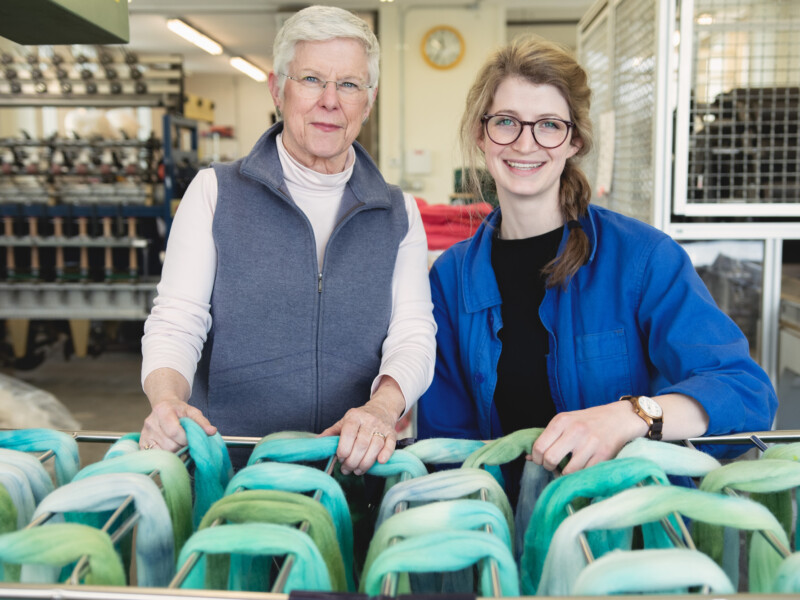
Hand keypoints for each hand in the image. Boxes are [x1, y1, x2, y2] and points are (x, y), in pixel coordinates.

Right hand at [140, 396, 216, 451]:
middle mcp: (151, 422)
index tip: (191, 438)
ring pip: (164, 452)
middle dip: (181, 446)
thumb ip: (202, 422)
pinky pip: (156, 455)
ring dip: (175, 451)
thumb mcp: (193, 412)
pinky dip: (166, 454)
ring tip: (178, 442)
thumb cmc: (179, 410)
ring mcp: (145, 433)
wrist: (164, 406)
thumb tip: (212, 431)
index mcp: (163, 410)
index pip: (174, 431)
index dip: (185, 439)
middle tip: (185, 440)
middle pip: (169, 445)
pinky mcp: (142, 442)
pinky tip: (170, 446)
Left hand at [319, 377, 404, 474]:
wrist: (381, 409)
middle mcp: (368, 420)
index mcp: (354, 417)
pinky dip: (385, 454)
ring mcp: (382, 427)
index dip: (343, 450)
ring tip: (358, 470)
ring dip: (366, 463)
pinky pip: (390, 444)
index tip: (340, 459)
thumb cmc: (359, 419)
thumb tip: (315, 443)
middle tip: (347, 469)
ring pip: (375, 446)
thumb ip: (331, 433)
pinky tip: (380, 462)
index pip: (348, 434)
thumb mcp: (343, 422)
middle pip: (361, 444)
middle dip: (353, 461)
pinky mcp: (392, 433)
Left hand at [529, 401, 645, 474]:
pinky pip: (585, 473)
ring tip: (571, 467)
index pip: (538, 447)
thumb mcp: (567, 422)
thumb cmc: (589, 422)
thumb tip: (528, 456)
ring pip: (568, 471)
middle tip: (555, 466)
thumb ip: (549, 437)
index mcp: (561, 421)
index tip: (542, 461)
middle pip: (550, 459)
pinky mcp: (604, 454)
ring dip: (567, 474)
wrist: (620, 418)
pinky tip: (583, 468)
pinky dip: (582, 475)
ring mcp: (590, 443)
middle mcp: (575, 430)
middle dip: (549, 467)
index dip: (537, 459)